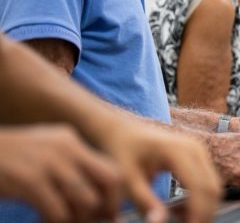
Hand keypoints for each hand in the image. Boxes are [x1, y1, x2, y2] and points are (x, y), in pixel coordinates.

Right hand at [0, 125, 121, 222]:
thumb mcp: (44, 155)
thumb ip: (70, 170)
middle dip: (107, 206)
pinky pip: (59, 212)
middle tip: (92, 221)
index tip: (108, 214)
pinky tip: (43, 222)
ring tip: (64, 222)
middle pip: (110, 180)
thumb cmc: (8, 161)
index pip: (111, 167)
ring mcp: (50, 163)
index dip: (114, 195)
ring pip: (87, 200)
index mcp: (72, 141)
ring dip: (80, 220)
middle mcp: (67, 148)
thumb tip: (95, 201)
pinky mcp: (31, 181)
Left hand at [97, 118, 220, 222]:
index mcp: (178, 151)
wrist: (123, 132)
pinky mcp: (198, 155)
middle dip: (205, 212)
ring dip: (203, 207)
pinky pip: (207, 180)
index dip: (198, 212)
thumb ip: (144, 202)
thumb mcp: (127, 179)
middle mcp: (195, 148)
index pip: (199, 187)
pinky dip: (199, 199)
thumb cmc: (123, 152)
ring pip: (213, 185)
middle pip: (212, 187)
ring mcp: (199, 150)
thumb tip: (159, 222)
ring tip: (181, 220)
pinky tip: (180, 210)